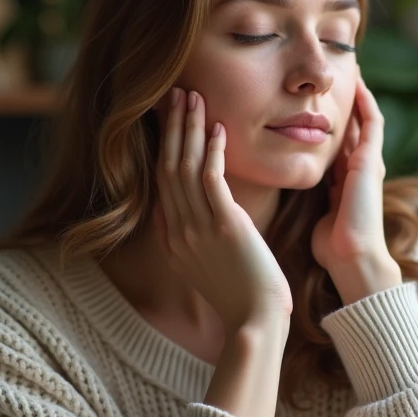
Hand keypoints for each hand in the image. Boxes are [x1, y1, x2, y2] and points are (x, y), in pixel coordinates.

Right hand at [154, 87, 292, 333]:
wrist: (255, 323)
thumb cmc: (242, 299)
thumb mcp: (206, 269)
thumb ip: (195, 242)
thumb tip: (188, 222)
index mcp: (173, 240)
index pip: (162, 183)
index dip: (164, 146)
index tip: (169, 118)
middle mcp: (178, 230)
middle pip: (168, 166)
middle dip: (172, 127)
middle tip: (176, 94)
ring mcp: (198, 228)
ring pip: (185, 166)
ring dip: (189, 128)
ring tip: (193, 97)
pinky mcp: (224, 226)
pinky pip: (211, 179)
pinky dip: (212, 151)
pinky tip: (218, 128)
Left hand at [311, 69, 401, 303]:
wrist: (352, 256)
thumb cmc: (330, 246)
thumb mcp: (314, 214)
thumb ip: (307, 200)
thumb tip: (285, 193)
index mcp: (344, 179)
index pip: (336, 143)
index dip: (327, 123)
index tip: (313, 102)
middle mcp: (358, 168)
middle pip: (353, 126)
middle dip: (344, 103)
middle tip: (333, 77)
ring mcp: (368, 163)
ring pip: (365, 120)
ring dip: (358, 96)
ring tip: (351, 70)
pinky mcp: (371, 160)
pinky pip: (373, 124)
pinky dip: (367, 103)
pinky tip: (359, 84)